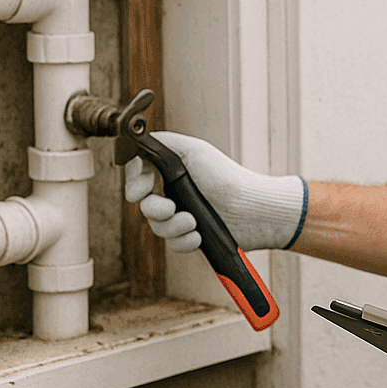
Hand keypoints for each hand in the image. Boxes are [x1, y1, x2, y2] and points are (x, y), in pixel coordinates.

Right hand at [123, 131, 307, 252]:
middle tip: (169, 208)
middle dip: (154, 208)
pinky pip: (174, 244)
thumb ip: (162, 143)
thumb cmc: (226, 177)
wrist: (252, 210)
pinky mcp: (192, 236)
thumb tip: (138, 145)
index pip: (139, 176)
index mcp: (172, 171)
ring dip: (172, 226)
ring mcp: (183, 215)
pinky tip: (197, 236)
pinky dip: (183, 241)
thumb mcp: (194, 150)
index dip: (134, 184)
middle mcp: (175, 192)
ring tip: (192, 222)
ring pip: (158, 226)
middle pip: (145, 204)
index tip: (139, 191)